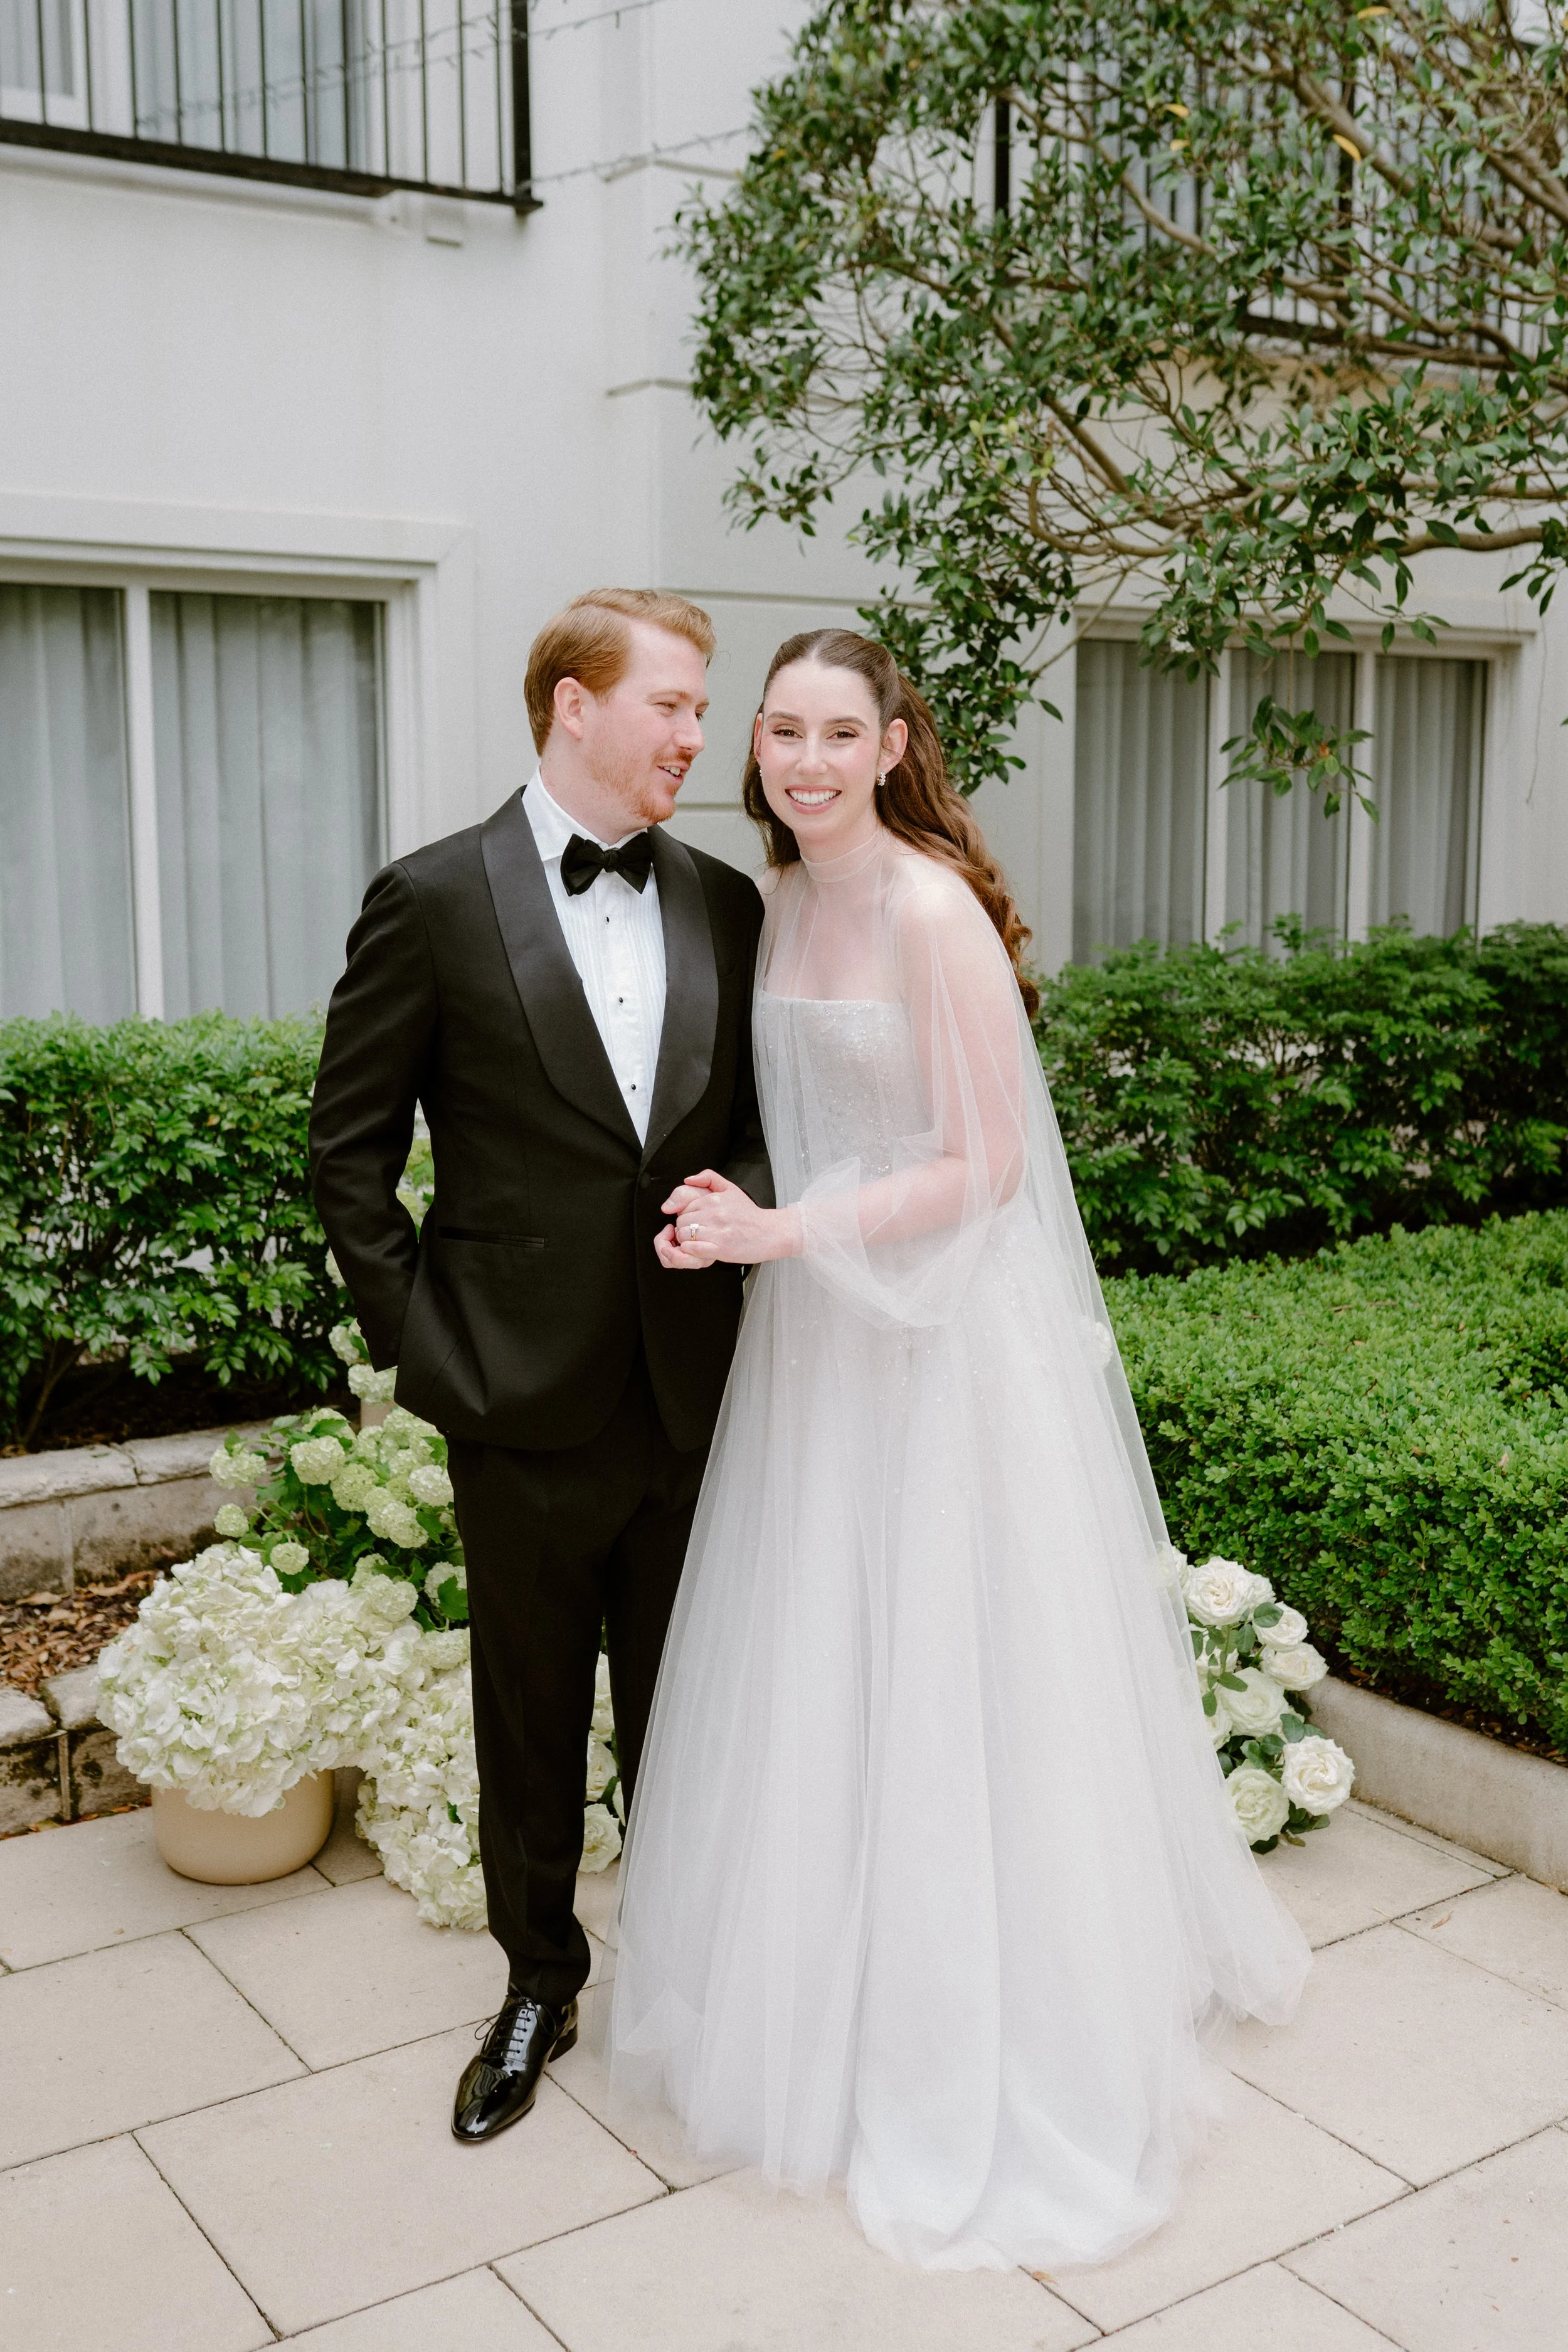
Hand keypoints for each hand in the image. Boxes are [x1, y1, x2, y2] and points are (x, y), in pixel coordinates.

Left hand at [654, 1169, 800, 1270]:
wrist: (770, 1232)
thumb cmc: (749, 1214)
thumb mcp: (731, 1188)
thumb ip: (708, 1178)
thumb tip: (688, 1179)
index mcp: (714, 1199)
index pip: (684, 1207)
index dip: (687, 1216)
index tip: (698, 1221)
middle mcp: (714, 1213)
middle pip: (682, 1222)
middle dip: (686, 1228)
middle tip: (699, 1233)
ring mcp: (717, 1231)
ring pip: (684, 1235)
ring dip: (687, 1241)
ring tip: (700, 1241)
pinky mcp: (720, 1248)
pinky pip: (692, 1248)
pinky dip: (691, 1250)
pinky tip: (700, 1248)